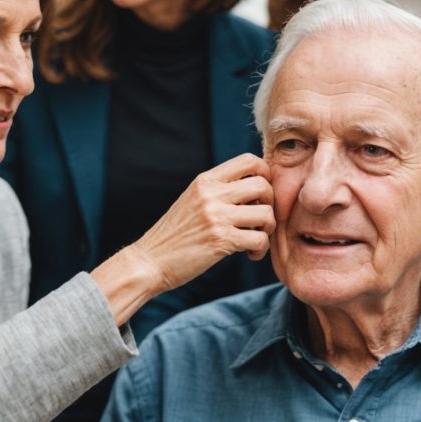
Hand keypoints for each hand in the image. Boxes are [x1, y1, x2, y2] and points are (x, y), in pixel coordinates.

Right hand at [92, 154, 275, 324]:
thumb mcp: (193, 200)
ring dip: (268, 229)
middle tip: (260, 220)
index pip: (250, 160)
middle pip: (263, 184)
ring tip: (255, 238)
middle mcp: (211, 194)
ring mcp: (217, 216)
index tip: (261, 195)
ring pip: (266, 213)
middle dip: (270, 204)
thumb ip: (219, 190)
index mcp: (205, 180)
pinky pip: (260, 240)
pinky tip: (249, 254)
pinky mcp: (221, 240)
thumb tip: (257, 186)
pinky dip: (260, 250)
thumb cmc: (175, 234)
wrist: (150, 260)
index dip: (265, 175)